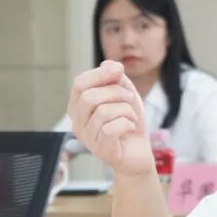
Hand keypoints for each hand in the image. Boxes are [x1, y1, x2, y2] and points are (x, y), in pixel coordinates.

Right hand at [67, 61, 151, 175]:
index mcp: (79, 106)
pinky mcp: (100, 150)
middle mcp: (78, 122)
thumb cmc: (129, 123)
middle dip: (116, 92)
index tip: (119, 70)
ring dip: (126, 109)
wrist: (138, 153)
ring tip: (131, 115)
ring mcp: (87, 138)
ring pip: (103, 112)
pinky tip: (130, 128)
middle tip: (129, 99)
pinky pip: (112, 129)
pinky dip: (128, 124)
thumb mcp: (126, 95)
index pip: (79, 83)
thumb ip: (117, 79)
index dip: (100, 73)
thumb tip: (109, 63)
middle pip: (89, 97)